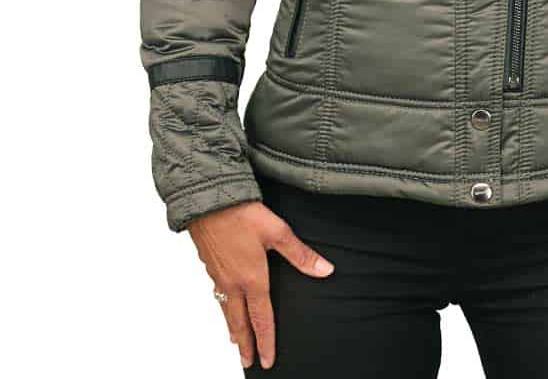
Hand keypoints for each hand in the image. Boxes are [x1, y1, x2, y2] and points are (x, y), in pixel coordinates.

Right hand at [187, 199, 335, 369]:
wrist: (208, 199)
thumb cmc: (242, 213)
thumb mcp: (278, 231)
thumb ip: (300, 254)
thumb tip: (325, 270)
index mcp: (252, 279)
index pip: (262, 318)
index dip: (266, 341)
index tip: (268, 361)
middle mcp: (233, 282)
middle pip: (240, 322)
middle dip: (246, 344)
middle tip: (248, 362)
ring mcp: (218, 275)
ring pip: (226, 310)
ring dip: (232, 328)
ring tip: (235, 341)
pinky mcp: (209, 264)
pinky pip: (216, 294)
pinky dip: (222, 308)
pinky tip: (223, 303)